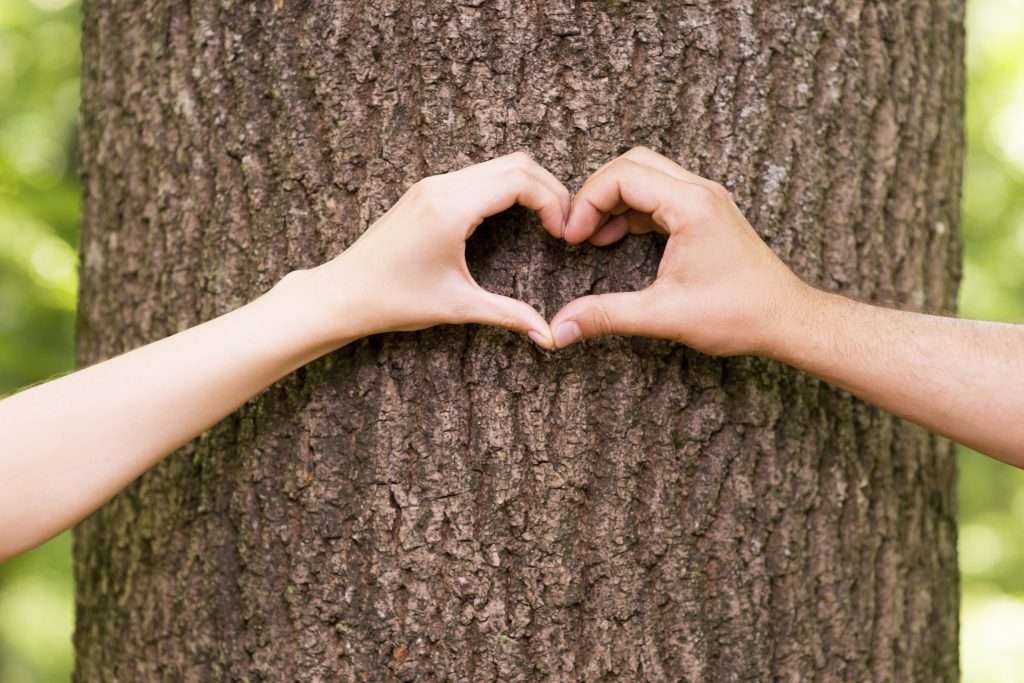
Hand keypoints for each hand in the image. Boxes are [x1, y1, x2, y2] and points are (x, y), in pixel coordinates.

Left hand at [308, 152, 569, 348]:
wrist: (342, 293)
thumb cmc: (393, 299)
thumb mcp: (458, 307)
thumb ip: (508, 315)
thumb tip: (548, 336)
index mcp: (451, 207)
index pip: (520, 180)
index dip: (553, 201)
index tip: (564, 234)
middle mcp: (441, 186)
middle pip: (515, 163)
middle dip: (549, 188)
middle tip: (565, 224)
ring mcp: (432, 185)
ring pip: (497, 165)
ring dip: (529, 186)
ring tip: (547, 221)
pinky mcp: (426, 192)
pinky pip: (478, 175)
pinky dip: (506, 188)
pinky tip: (516, 218)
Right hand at [550, 147, 807, 356]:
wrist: (787, 319)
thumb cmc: (738, 315)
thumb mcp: (663, 316)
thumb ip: (605, 316)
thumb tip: (558, 329)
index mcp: (691, 205)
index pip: (623, 175)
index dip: (586, 202)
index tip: (571, 237)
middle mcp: (700, 191)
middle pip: (632, 164)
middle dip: (597, 194)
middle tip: (577, 232)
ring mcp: (706, 199)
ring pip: (646, 175)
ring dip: (614, 200)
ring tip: (593, 237)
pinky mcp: (707, 213)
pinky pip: (660, 193)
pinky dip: (633, 209)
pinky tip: (618, 238)